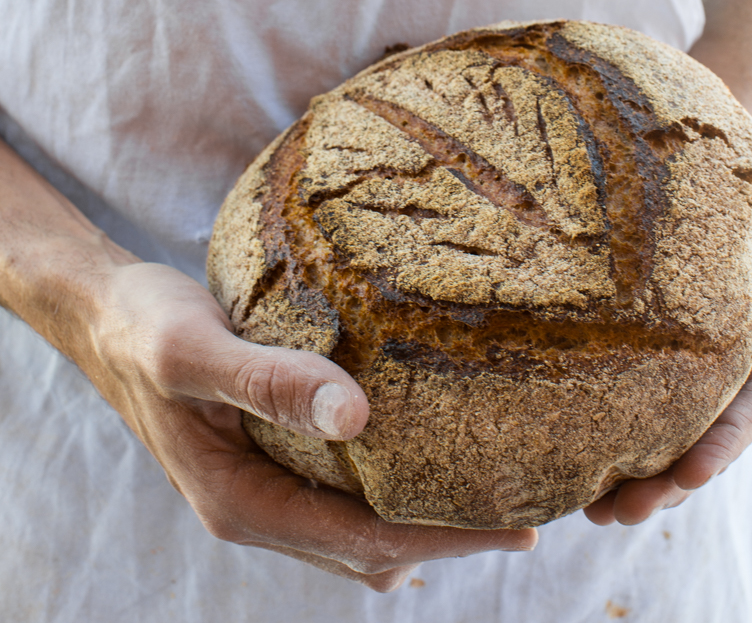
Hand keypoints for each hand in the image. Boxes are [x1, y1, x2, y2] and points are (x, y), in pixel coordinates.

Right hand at [87, 262, 536, 589]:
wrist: (105, 317)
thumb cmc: (144, 328)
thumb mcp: (196, 350)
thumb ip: (268, 380)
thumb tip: (356, 414)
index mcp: (240, 500)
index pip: (366, 543)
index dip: (446, 540)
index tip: (519, 525)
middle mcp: (256, 507)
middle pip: (371, 551)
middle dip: (447, 539)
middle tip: (528, 510)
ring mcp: (263, 487)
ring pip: (357, 529)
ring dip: (421, 519)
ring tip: (490, 486)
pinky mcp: (268, 456)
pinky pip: (340, 493)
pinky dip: (389, 486)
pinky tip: (423, 448)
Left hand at [583, 123, 751, 526]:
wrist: (680, 171)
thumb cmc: (729, 171)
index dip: (728, 439)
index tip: (696, 469)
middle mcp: (714, 365)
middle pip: (699, 439)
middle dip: (669, 480)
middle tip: (626, 509)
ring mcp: (669, 370)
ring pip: (656, 441)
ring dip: (632, 483)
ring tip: (593, 510)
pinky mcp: (624, 362)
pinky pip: (613, 414)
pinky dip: (595, 449)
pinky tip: (561, 477)